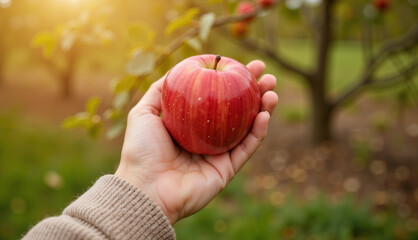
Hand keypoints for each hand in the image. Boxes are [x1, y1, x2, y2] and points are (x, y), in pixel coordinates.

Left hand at [115, 60, 277, 224]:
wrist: (146, 188)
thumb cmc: (141, 150)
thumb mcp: (144, 112)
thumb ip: (160, 90)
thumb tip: (178, 69)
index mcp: (190, 124)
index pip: (216, 98)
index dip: (230, 80)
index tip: (241, 64)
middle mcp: (207, 137)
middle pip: (236, 110)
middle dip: (253, 91)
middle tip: (266, 75)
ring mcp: (219, 154)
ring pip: (247, 128)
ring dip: (263, 108)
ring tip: (272, 90)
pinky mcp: (227, 170)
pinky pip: (246, 148)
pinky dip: (258, 132)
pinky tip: (265, 114)